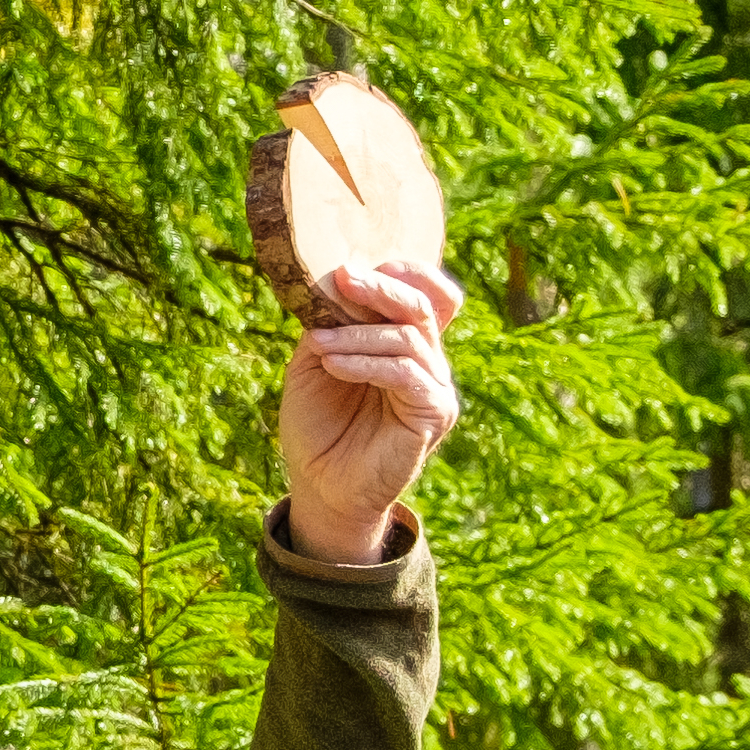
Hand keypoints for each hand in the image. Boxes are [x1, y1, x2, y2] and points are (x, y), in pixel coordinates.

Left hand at [278, 258, 465, 565]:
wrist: (320, 485)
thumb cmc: (317, 424)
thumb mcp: (314, 364)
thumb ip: (327, 325)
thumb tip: (332, 285)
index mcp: (405, 343)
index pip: (428, 294)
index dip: (406, 272)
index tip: (357, 264)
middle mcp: (428, 361)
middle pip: (421, 307)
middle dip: (381, 288)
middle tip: (343, 277)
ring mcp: (435, 387)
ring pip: (409, 339)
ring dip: (358, 334)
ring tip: (318, 344)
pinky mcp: (434, 414)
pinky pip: (406, 375)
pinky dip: (366, 363)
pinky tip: (333, 365)